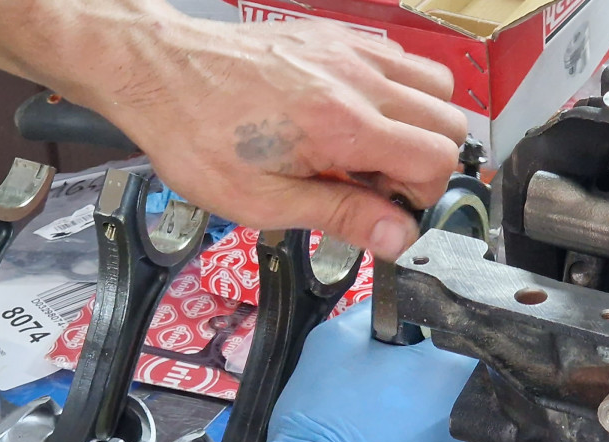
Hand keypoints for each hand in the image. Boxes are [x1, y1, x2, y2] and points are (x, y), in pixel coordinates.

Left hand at [51, 12, 467, 259]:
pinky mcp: (337, 36)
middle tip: (378, 183)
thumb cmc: (198, 135)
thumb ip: (341, 216)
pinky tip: (354, 116)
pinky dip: (397, 90)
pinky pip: (400, 59)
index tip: (388, 209)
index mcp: (342, 125)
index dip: (422, 195)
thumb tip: (399, 238)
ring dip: (419, 122)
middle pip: (449, 121)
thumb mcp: (263, 200)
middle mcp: (357, 80)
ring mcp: (351, 51)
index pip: (437, 159)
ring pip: (435, 84)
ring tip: (371, 149)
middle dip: (427, 161)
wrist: (160, 71)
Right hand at [233, 304, 490, 441]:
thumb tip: (390, 306)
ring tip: (391, 421)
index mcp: (453, 369)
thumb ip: (372, 312)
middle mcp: (478, 414)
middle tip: (392, 382)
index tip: (404, 342)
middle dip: (433, 374)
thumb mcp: (332, 342)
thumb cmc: (324, 423)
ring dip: (435, 412)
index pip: (459, 331)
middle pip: (464, 376)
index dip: (430, 333)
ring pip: (461, 416)